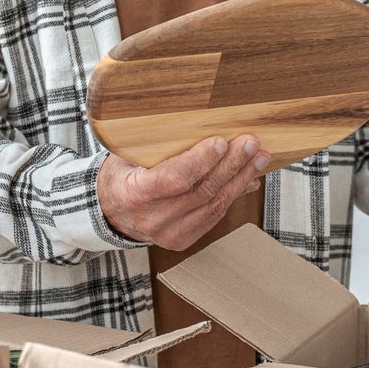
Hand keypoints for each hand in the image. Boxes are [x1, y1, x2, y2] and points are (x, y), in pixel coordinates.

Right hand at [97, 135, 271, 250]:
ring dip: (239, 180)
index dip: (200, 160)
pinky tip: (247, 178)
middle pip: (201, 191)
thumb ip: (157, 145)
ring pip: (213, 205)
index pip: (174, 178)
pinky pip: (214, 216)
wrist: (110, 212)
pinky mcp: (183, 240)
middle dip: (230, 165)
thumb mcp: (127, 155)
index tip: (220, 142)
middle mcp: (153, 219)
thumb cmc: (121, 175)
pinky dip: (233, 195)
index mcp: (134, 194)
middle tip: (250, 144)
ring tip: (258, 158)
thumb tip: (200, 127)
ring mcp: (169, 234)